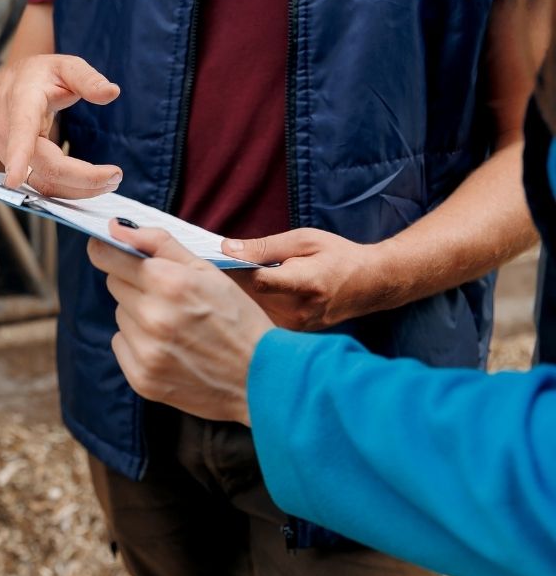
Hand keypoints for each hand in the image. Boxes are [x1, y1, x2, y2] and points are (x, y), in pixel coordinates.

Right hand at [0, 54, 122, 196]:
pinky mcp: (20, 167)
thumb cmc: (40, 75)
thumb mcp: (66, 66)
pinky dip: (71, 189)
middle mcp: (10, 134)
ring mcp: (10, 155)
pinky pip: (45, 185)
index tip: (14, 179)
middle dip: (83, 178)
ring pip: (46, 184)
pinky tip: (92, 182)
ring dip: (80, 188)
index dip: (18, 157)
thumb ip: (88, 79)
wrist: (12, 86)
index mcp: (21, 104)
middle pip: (47, 168)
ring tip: (110, 179)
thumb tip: (112, 92)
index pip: (20, 133)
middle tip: (116, 175)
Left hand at [87, 221, 273, 425]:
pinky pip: (121, 345)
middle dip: (135, 284)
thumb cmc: (238, 318)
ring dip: (138, 315)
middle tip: (169, 296)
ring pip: (120, 316)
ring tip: (176, 326)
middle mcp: (152, 317)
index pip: (108, 257)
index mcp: (169, 283)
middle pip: (114, 285)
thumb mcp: (207, 270)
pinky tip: (169, 347)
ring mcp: (146, 351)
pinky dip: (138, 343)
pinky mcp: (141, 378)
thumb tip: (115, 227)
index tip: (110, 251)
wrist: (262, 377)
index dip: (109, 251)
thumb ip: (159, 243)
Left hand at [222, 229, 391, 330]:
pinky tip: (241, 291)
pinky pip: (258, 317)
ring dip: (234, 294)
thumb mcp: (304, 240)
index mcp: (306, 284)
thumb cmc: (338, 257)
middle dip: (226, 280)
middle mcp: (299, 312)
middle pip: (246, 298)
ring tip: (224, 276)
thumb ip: (265, 247)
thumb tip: (226, 248)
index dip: (232, 268)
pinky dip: (247, 304)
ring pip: (248, 310)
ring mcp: (294, 328)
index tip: (212, 256)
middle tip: (206, 264)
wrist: (370, 286)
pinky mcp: (290, 334)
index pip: (258, 281)